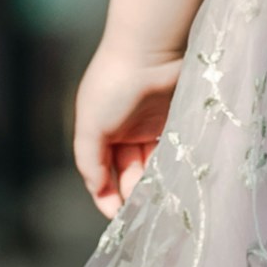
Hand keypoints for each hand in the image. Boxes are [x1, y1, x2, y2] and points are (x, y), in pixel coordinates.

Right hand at [72, 35, 182, 215]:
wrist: (151, 50)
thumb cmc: (113, 84)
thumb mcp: (90, 125)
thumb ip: (89, 162)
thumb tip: (98, 191)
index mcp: (101, 132)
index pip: (102, 172)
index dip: (107, 194)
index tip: (116, 216)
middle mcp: (126, 131)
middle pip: (130, 172)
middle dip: (133, 192)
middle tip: (142, 210)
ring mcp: (152, 126)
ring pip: (154, 165)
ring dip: (156, 184)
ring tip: (160, 200)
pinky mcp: (177, 121)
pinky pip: (175, 151)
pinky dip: (174, 168)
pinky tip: (175, 182)